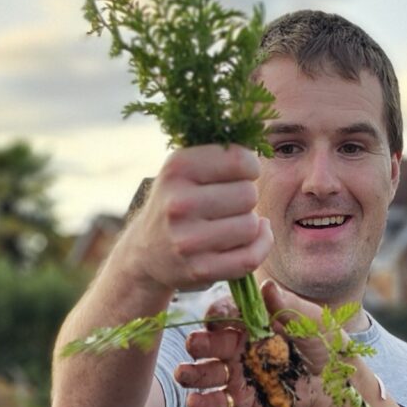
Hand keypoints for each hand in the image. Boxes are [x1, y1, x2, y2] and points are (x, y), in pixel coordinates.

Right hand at [118, 145, 270, 298]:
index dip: (249, 166)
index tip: (242, 173)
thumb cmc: (178, 201)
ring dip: (250, 224)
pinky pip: (250, 257)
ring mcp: (187, 240)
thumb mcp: (185, 168)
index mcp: (177, 168)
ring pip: (250, 226)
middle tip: (230, 203)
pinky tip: (253, 238)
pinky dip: (260, 246)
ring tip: (233, 221)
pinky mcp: (199, 270)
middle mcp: (178, 203)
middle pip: (248, 195)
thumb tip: (259, 136)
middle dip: (246, 198)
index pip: (239, 160)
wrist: (146, 252)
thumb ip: (219, 151)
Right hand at [177, 280, 372, 406]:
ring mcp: (239, 372)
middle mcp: (239, 345)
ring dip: (192, 373)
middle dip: (199, 343)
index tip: (214, 318)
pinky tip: (194, 402)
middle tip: (193, 345)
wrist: (339, 384)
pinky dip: (205, 404)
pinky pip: (220, 402)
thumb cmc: (327, 344)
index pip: (226, 314)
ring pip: (208, 372)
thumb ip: (289, 306)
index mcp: (252, 321)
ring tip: (183, 375)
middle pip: (210, 342)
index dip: (217, 314)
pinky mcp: (243, 399)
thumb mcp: (314, 321)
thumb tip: (267, 286)